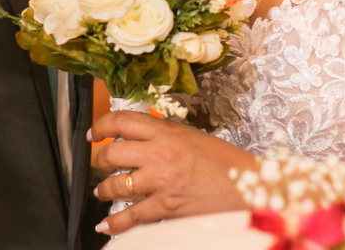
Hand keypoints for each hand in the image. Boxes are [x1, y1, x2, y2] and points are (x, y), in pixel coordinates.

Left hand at [90, 109, 255, 234]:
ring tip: (102, 191)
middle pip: (111, 153)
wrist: (250, 186)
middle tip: (98, 163)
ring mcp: (161, 182)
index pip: (121, 121)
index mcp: (166, 132)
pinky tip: (106, 224)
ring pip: (115, 185)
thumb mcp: (192, 136)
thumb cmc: (225, 161)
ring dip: (103, 189)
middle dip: (98, 160)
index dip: (101, 126)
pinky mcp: (166, 207)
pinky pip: (131, 216)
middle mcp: (160, 154)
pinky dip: (114, 222)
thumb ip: (163, 134)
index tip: (94, 133)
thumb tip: (137, 136)